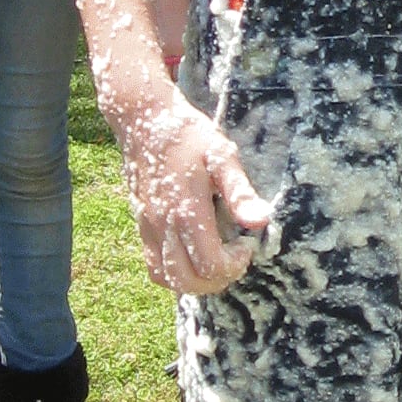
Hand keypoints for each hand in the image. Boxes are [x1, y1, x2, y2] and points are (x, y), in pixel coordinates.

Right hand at [116, 85, 272, 293]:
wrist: (144, 120)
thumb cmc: (188, 135)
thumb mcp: (222, 155)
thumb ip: (239, 191)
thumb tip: (261, 221)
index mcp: (185, 211)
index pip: (209, 265)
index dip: (234, 265)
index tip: (246, 243)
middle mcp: (162, 226)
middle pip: (186, 281)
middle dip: (216, 280)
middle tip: (234, 259)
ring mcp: (148, 228)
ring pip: (166, 278)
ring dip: (194, 281)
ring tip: (215, 260)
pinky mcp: (140, 226)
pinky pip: (153, 266)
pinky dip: (174, 273)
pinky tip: (193, 255)